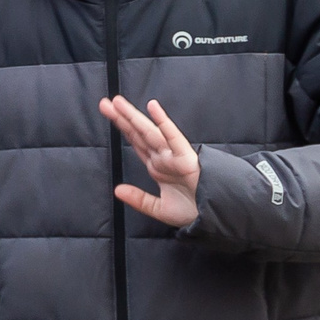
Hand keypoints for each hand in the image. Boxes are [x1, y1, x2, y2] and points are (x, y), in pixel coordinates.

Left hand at [101, 96, 199, 227]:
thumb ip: (139, 200)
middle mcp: (162, 157)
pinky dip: (163, 122)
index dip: (121, 127)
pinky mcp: (186, 157)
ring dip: (134, 117)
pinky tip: (153, 108)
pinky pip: (173, 137)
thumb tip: (117, 191)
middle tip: (104, 102)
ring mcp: (173, 155)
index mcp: (156, 166)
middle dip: (122, 118)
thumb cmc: (192, 210)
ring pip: (150, 132)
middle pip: (138, 133)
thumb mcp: (159, 209)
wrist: (214, 217)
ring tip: (118, 102)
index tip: (107, 112)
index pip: (135, 141)